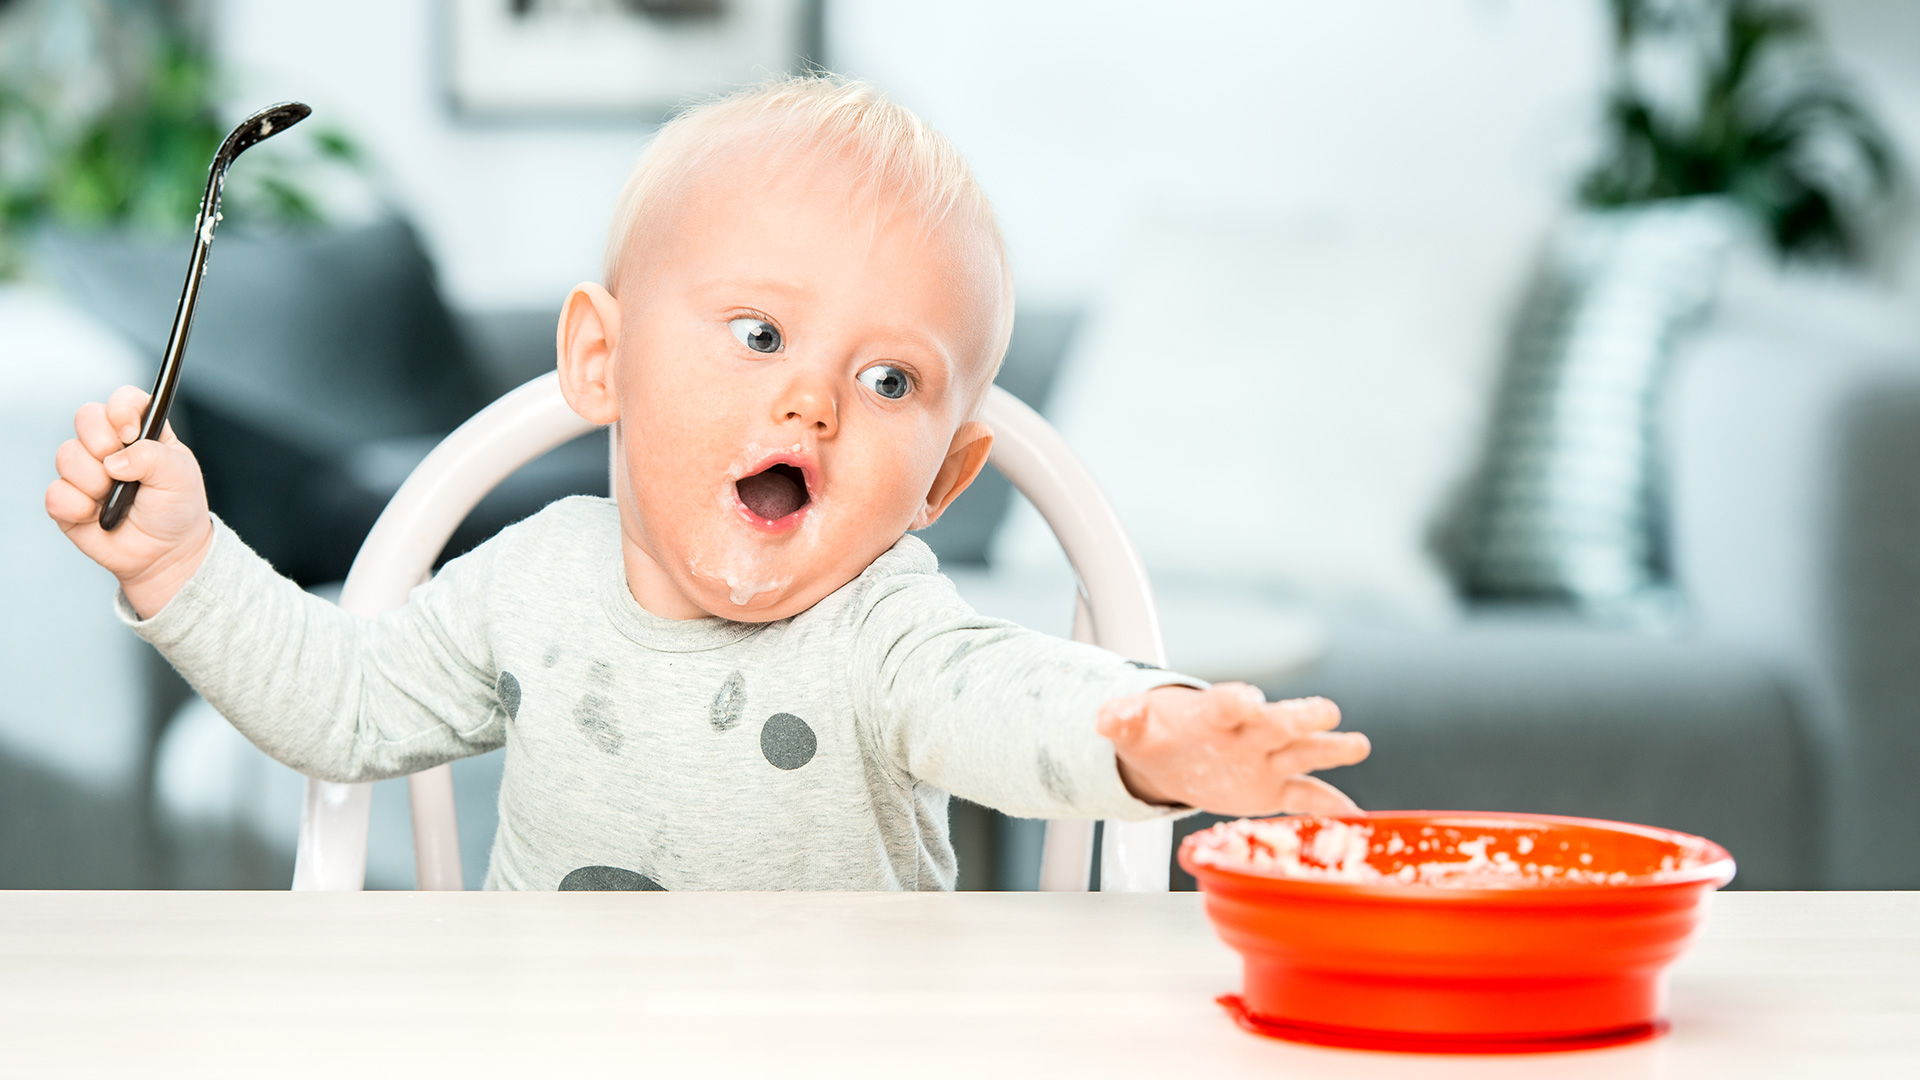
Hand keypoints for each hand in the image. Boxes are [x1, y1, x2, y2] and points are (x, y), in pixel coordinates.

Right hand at [45, 385, 212, 618]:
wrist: (166, 554)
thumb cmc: (176, 509)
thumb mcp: (181, 477)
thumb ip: (153, 457)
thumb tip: (114, 460)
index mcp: (142, 433)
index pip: (124, 401)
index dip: (121, 410)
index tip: (131, 433)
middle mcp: (110, 446)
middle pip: (86, 417)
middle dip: (102, 443)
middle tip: (123, 471)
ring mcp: (85, 471)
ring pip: (67, 455)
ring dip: (94, 481)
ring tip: (116, 499)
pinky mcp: (67, 500)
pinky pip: (55, 493)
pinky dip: (76, 507)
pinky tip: (96, 517)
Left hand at [1097, 683, 1368, 816]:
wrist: (1175, 750)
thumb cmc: (1159, 733)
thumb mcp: (1134, 727)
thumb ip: (1123, 720)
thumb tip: (1103, 717)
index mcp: (1213, 713)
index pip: (1226, 702)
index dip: (1236, 700)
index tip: (1248, 699)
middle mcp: (1248, 731)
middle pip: (1276, 721)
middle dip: (1298, 717)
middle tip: (1324, 711)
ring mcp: (1265, 759)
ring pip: (1301, 753)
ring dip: (1327, 749)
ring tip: (1357, 744)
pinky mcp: (1273, 788)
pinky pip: (1304, 796)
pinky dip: (1327, 805)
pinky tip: (1353, 815)